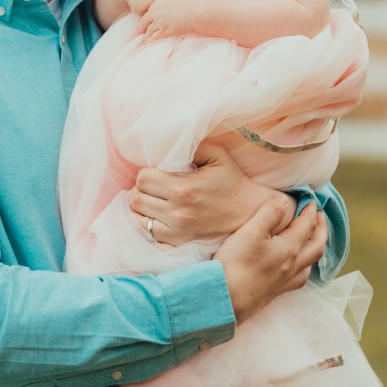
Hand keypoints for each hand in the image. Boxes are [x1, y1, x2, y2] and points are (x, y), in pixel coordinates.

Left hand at [130, 142, 294, 244]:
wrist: (250, 215)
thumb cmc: (233, 183)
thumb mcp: (217, 156)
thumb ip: (193, 145)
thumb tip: (169, 141)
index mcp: (184, 188)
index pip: (143, 179)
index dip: (146, 173)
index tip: (156, 173)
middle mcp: (177, 213)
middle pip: (136, 199)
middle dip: (141, 190)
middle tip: (154, 188)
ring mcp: (176, 233)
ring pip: (138, 219)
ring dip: (142, 209)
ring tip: (154, 202)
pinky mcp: (178, 245)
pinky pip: (148, 236)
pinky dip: (148, 226)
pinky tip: (157, 218)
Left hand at [141, 0, 211, 42]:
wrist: (199, 9)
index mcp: (160, 1)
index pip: (149, 11)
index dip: (148, 17)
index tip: (148, 21)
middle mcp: (157, 11)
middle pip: (144, 21)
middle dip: (143, 27)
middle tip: (142, 32)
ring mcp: (160, 22)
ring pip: (148, 31)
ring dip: (147, 36)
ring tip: (146, 40)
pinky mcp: (165, 31)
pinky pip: (153, 38)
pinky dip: (150, 41)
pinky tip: (149, 44)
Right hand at [215, 199, 326, 322]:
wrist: (225, 299)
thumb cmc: (236, 263)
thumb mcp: (251, 230)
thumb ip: (270, 213)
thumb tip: (284, 200)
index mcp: (289, 249)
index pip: (306, 226)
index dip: (310, 211)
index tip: (311, 200)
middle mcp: (292, 266)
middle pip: (316, 246)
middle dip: (321, 229)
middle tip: (320, 216)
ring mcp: (285, 281)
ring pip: (310, 264)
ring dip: (315, 247)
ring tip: (312, 239)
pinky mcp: (275, 292)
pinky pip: (299, 279)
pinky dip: (304, 268)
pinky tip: (297, 267)